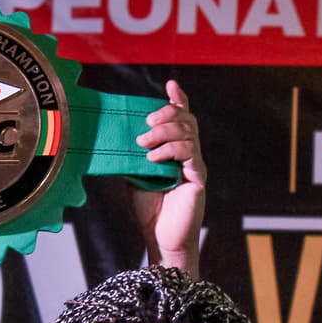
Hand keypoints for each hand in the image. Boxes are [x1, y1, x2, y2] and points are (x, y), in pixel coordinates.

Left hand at [130, 79, 205, 276]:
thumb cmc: (150, 210)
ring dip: (163, 133)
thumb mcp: (136, 175)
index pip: (182, 119)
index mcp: (177, 151)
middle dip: (166, 114)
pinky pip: (189, 153)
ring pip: (188, 133)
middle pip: (187, 120)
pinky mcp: (198, 177)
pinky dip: (169, 151)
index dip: (179, 99)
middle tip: (146, 123)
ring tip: (143, 145)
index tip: (171, 84)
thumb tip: (123, 136)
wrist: (161, 238)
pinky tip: (152, 159)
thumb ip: (136, 155)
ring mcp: (196, 165)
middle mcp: (190, 155)